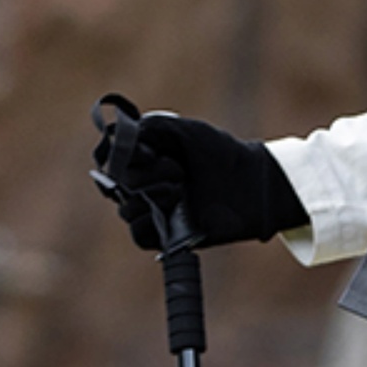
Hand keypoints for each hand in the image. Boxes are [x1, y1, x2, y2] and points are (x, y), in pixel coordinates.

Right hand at [92, 111, 306, 250]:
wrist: (252, 183)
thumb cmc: (221, 153)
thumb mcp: (182, 130)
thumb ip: (147, 129)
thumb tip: (117, 140)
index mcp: (148, 161)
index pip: (115, 161)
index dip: (125, 156)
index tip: (149, 151)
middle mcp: (149, 186)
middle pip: (120, 185)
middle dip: (145, 175)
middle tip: (179, 172)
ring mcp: (159, 212)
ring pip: (127, 211)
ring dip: (148, 197)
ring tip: (178, 191)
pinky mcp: (171, 236)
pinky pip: (140, 237)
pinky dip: (145, 224)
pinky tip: (168, 211)